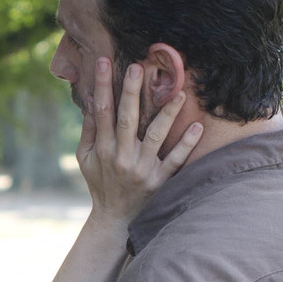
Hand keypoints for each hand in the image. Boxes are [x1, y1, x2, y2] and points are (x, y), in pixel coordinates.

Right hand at [77, 59, 201, 226]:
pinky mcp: (159, 181)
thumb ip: (88, 132)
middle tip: (139, 66)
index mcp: (103, 149)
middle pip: (127, 119)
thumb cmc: (100, 184)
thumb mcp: (85, 159)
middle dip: (132, 92)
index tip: (105, 61)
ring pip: (155, 137)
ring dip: (167, 114)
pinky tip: (198, 127)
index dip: (103, 85)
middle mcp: (122, 157)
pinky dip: (187, 145)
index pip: (101, 111)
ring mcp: (142, 169)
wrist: (114, 220)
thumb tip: (91, 101)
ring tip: (178, 93)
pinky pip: (175, 161)